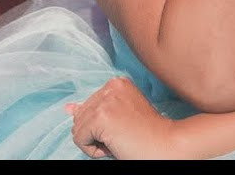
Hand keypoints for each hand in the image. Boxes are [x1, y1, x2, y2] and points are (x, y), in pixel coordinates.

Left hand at [66, 76, 185, 159]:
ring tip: (120, 140)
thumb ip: (92, 110)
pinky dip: (93, 150)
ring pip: (78, 129)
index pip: (87, 107)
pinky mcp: (101, 117)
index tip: (124, 129)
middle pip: (80, 117)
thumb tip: (68, 108)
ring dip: (95, 142)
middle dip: (96, 133)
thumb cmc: (146, 135)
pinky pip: (79, 139)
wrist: (167, 145)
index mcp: (116, 83)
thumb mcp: (117, 118)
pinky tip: (114, 146)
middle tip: (123, 136)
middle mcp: (110, 86)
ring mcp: (105, 100)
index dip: (101, 126)